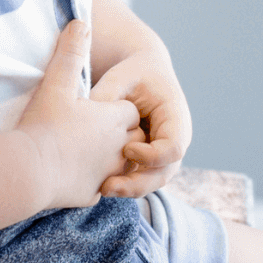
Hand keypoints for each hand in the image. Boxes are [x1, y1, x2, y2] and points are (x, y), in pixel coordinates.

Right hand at [12, 20, 142, 209]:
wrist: (27, 172)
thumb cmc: (43, 126)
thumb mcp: (56, 83)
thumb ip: (71, 53)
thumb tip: (80, 23)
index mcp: (116, 120)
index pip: (130, 111)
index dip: (116, 108)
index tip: (97, 108)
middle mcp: (119, 149)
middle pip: (132, 138)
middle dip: (119, 134)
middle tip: (91, 128)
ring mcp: (107, 174)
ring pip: (121, 166)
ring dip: (108, 159)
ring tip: (84, 151)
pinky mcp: (90, 194)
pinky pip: (98, 186)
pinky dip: (89, 180)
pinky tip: (71, 173)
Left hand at [92, 48, 190, 197]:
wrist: (141, 74)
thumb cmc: (130, 74)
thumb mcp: (119, 78)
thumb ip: (106, 98)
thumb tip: (87, 122)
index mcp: (175, 115)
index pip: (174, 146)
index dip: (152, 155)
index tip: (127, 149)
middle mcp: (176, 138)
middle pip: (165, 172)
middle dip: (139, 183)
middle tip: (109, 186)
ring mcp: (164, 152)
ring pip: (153, 180)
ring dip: (130, 189)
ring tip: (103, 189)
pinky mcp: (150, 160)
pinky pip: (142, 178)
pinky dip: (125, 184)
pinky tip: (102, 185)